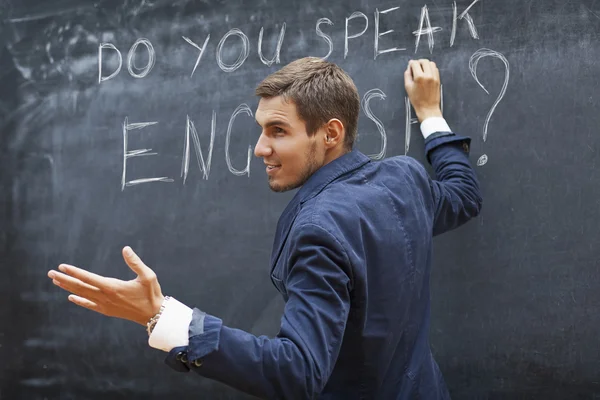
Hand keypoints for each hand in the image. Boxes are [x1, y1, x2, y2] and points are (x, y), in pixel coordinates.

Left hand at [47, 246, 164, 325]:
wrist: (153, 315)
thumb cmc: (151, 294)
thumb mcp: (148, 276)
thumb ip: (135, 262)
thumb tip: (125, 249)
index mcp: (113, 287)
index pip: (89, 278)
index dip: (75, 272)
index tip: (62, 267)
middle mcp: (106, 297)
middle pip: (80, 287)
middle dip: (65, 279)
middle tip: (51, 273)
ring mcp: (105, 305)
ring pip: (82, 295)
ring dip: (68, 288)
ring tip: (56, 281)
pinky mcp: (107, 311)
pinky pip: (89, 305)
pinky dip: (79, 301)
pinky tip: (71, 297)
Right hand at [404, 59, 442, 122]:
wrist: (428, 108)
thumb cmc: (418, 100)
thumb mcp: (408, 87)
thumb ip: (407, 75)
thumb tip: (408, 68)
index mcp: (419, 77)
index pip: (415, 63)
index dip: (411, 64)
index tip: (410, 66)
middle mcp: (428, 75)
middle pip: (424, 61)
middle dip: (418, 62)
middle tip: (415, 67)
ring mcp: (434, 77)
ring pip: (431, 63)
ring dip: (425, 64)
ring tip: (421, 69)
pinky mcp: (438, 79)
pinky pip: (435, 69)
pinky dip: (430, 68)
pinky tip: (427, 73)